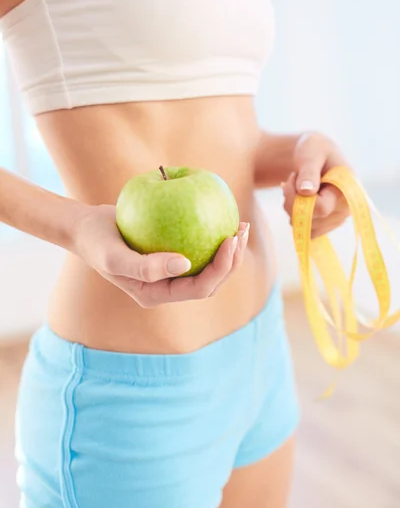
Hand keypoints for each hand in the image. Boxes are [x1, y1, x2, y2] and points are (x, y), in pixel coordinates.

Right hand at [72, 204, 248, 307]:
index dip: (220, 269)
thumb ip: (146, 267)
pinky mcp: (172, 251)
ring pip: (208, 264)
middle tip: (240, 231)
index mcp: (159, 294)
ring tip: (240, 224)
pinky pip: (198, 244)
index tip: (229, 239)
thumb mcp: (114, 257)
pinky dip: (212, 233)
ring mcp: (171, 270)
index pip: (199, 289)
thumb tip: (186, 265)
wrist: (87, 228)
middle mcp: (169, 286)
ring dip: (229, 249)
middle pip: (211, 280)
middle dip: (232, 261)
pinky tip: (222, 213)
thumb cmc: (97, 243)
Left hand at [282, 132, 350, 238]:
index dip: (299, 197)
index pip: (321, 208)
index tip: (294, 177)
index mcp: (349, 189)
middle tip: (292, 180)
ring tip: (298, 187)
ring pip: (304, 227)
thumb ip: (308, 170)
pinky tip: (299, 199)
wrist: (315, 155)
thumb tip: (306, 192)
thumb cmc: (314, 150)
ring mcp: (337, 219)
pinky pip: (304, 231)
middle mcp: (347, 209)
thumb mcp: (310, 153)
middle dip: (292, 201)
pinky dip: (295, 216)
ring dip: (292, 207)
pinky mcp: (326, 225)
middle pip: (310, 220)